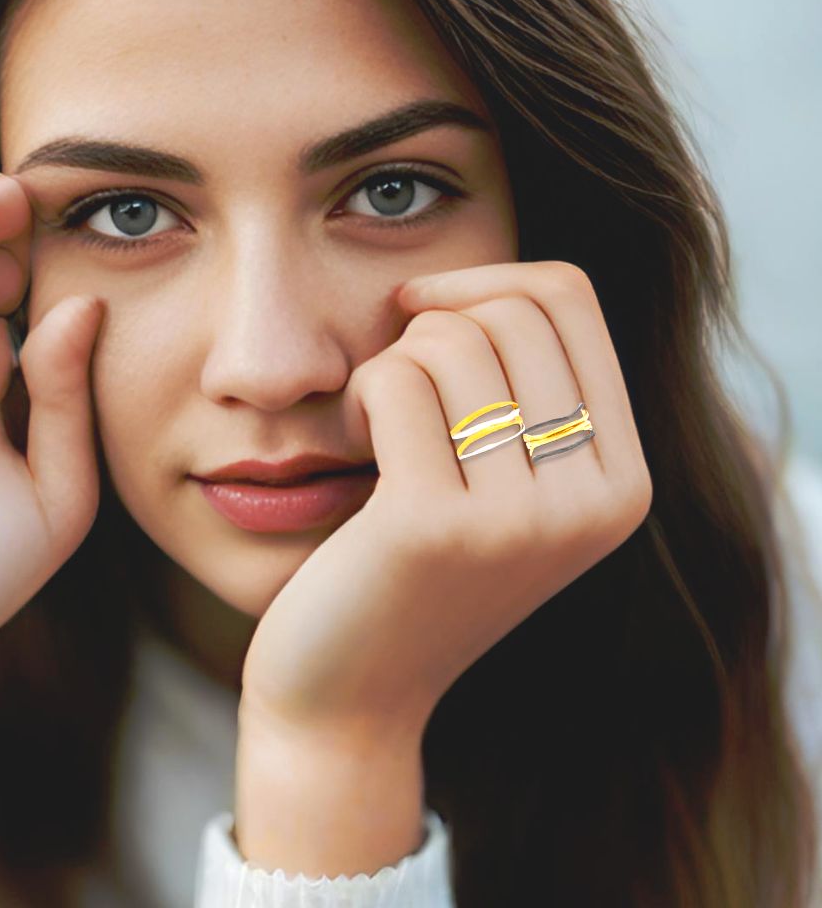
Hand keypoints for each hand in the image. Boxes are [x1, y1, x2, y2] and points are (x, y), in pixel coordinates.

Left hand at [240, 260, 652, 737]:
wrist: (351, 695)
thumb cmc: (414, 570)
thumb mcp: (502, 480)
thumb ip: (528, 389)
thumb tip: (477, 280)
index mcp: (622, 481)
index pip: (570, 299)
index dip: (486, 278)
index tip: (421, 313)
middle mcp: (593, 503)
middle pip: (514, 312)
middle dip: (433, 324)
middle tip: (395, 386)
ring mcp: (521, 521)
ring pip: (451, 342)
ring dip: (391, 364)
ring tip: (375, 427)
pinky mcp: (436, 527)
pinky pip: (397, 381)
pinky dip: (362, 395)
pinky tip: (353, 446)